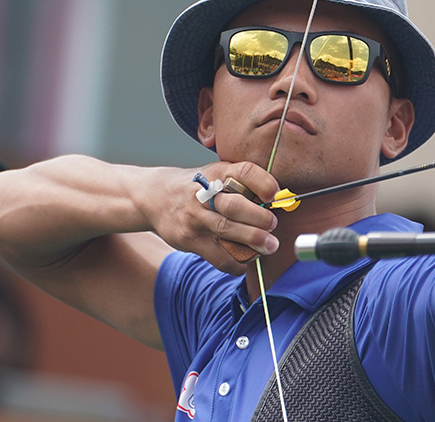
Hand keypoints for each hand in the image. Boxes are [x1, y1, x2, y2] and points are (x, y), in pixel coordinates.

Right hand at [140, 161, 281, 273]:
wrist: (154, 197)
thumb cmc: (196, 187)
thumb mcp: (216, 174)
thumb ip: (242, 185)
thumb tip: (280, 201)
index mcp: (217, 172)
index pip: (243, 172)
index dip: (262, 182)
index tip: (276, 194)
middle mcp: (204, 193)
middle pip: (234, 205)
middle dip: (258, 218)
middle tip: (273, 225)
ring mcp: (195, 217)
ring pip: (226, 230)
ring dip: (252, 240)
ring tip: (269, 246)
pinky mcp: (189, 239)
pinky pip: (216, 256)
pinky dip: (235, 262)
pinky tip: (246, 261)